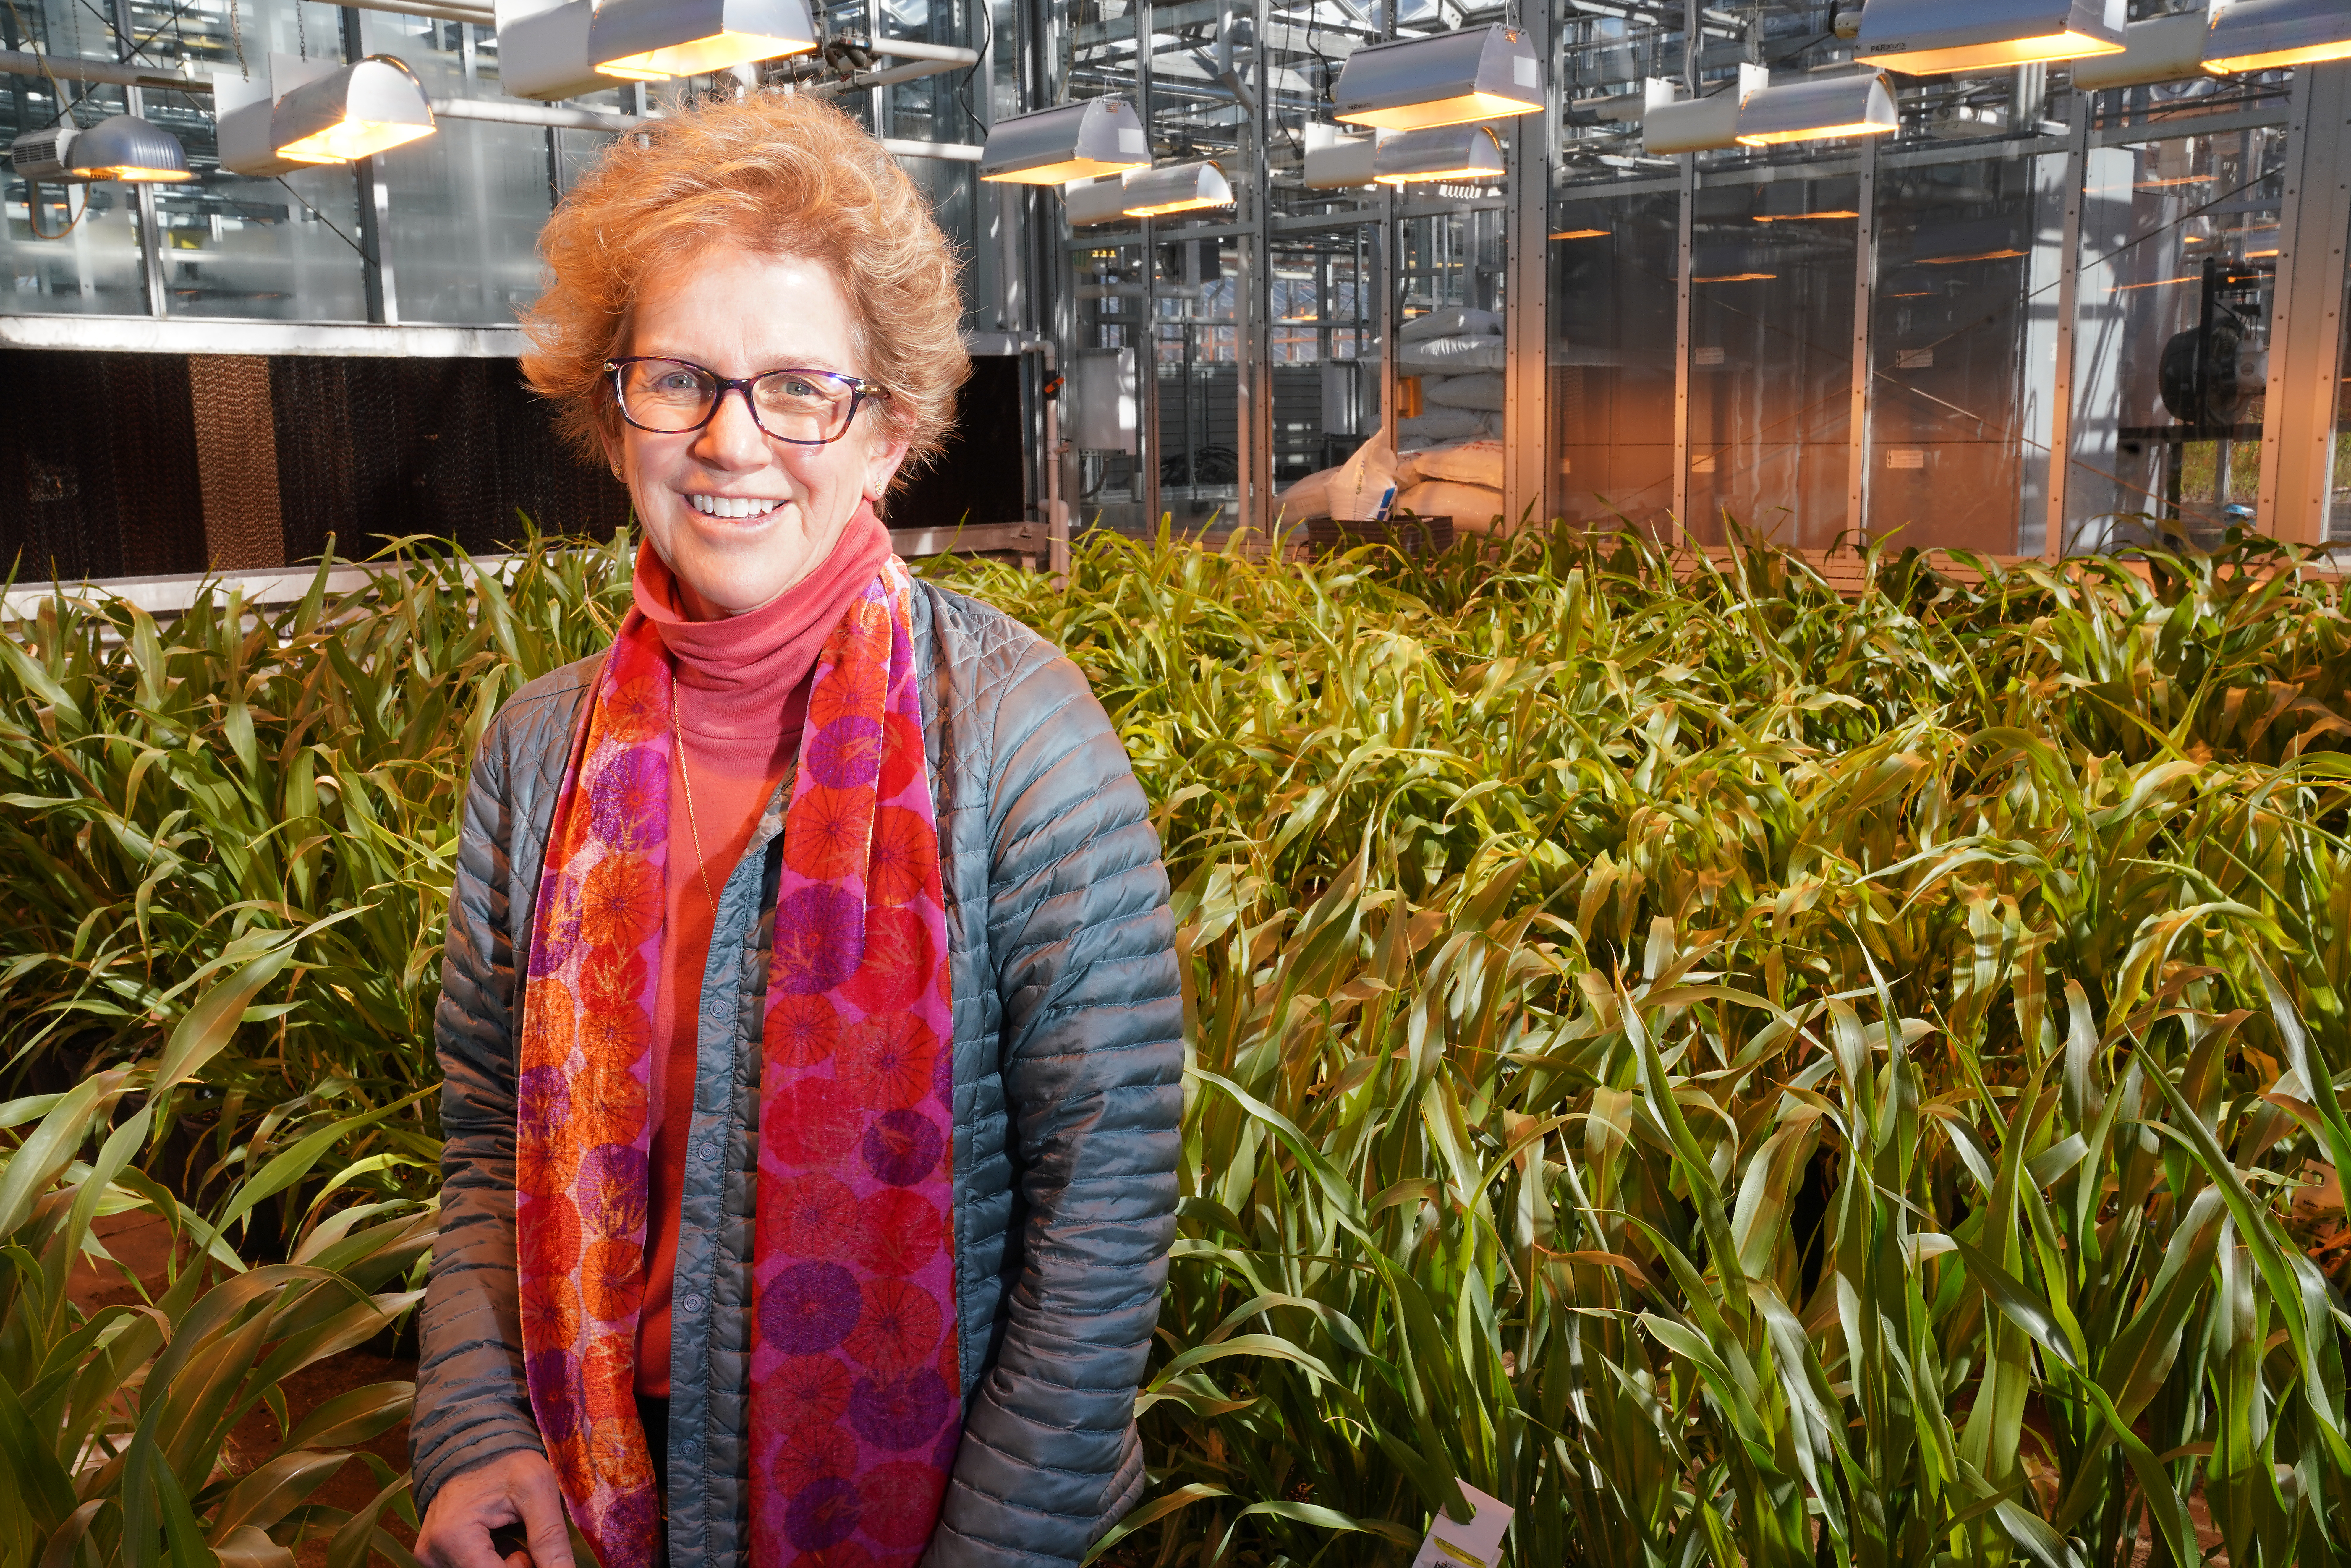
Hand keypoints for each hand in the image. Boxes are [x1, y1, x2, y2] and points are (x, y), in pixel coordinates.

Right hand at [414, 1449, 575, 1567]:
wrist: (475, 1441)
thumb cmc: (505, 1458)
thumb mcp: (537, 1489)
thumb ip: (549, 1536)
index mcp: (453, 1538)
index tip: (535, 1552)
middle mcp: (433, 1554)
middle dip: (515, 1567)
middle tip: (526, 1545)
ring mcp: (431, 1557)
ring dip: (503, 1566)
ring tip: (512, 1535)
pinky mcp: (435, 1556)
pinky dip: (492, 1563)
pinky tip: (500, 1540)